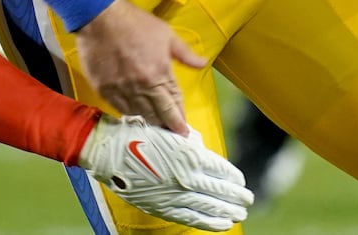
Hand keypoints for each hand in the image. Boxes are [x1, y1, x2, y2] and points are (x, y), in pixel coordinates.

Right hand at [75, 0, 204, 133]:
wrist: (101, 17)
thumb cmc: (136, 23)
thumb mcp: (167, 35)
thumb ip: (185, 54)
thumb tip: (203, 63)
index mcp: (159, 73)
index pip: (173, 102)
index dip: (179, 117)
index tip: (183, 130)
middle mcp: (141, 86)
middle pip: (158, 114)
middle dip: (167, 125)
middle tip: (172, 134)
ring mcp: (121, 89)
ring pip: (139, 114)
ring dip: (149, 120)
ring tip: (155, 125)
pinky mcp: (104, 89)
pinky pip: (120, 108)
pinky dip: (129, 112)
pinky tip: (134, 112)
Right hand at [77, 115, 252, 230]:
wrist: (109, 151)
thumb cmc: (138, 135)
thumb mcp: (169, 132)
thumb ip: (189, 143)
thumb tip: (203, 149)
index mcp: (189, 155)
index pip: (220, 170)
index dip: (233, 178)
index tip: (242, 182)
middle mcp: (185, 177)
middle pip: (218, 191)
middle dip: (235, 197)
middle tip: (248, 201)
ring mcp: (174, 194)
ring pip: (208, 207)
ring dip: (226, 212)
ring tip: (239, 215)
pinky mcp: (163, 206)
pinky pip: (191, 218)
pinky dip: (208, 222)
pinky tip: (221, 224)